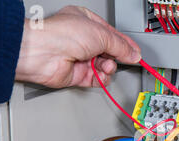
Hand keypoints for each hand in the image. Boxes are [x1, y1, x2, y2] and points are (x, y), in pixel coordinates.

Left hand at [16, 6, 140, 87]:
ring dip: (108, 69)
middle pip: (109, 52)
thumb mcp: (101, 34)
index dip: (125, 44)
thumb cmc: (61, 35)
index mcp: (86, 22)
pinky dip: (101, 80)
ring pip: (104, 67)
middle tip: (119, 59)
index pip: (112, 35)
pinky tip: (101, 77)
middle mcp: (82, 40)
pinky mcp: (77, 75)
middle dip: (116, 57)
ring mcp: (79, 57)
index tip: (136, 53)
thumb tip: (133, 53)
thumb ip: (121, 46)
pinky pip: (96, 80)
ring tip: (105, 67)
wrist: (42, 54)